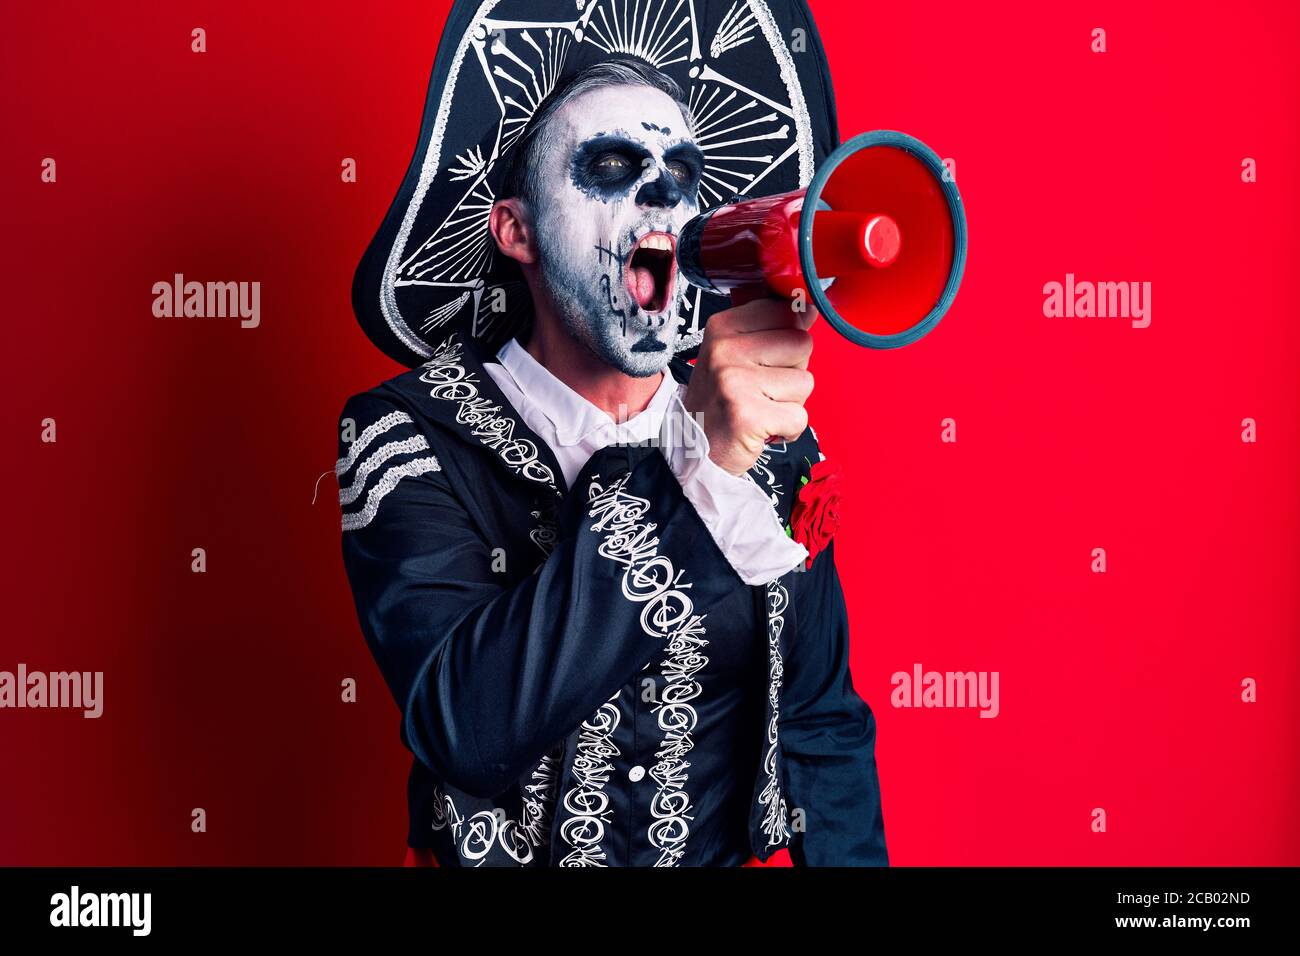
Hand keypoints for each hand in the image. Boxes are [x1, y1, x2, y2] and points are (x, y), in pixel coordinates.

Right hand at [682, 297, 816, 475]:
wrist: (694, 449)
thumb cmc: (721, 399)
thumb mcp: (733, 352)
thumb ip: (770, 328)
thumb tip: (811, 310)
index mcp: (723, 327)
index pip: (787, 312)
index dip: (788, 338)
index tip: (766, 359)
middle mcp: (726, 350)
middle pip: (802, 343)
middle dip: (793, 371)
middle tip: (763, 389)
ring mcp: (736, 382)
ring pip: (805, 381)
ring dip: (791, 402)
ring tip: (762, 407)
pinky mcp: (748, 416)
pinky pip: (800, 416)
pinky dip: (788, 429)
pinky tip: (764, 427)